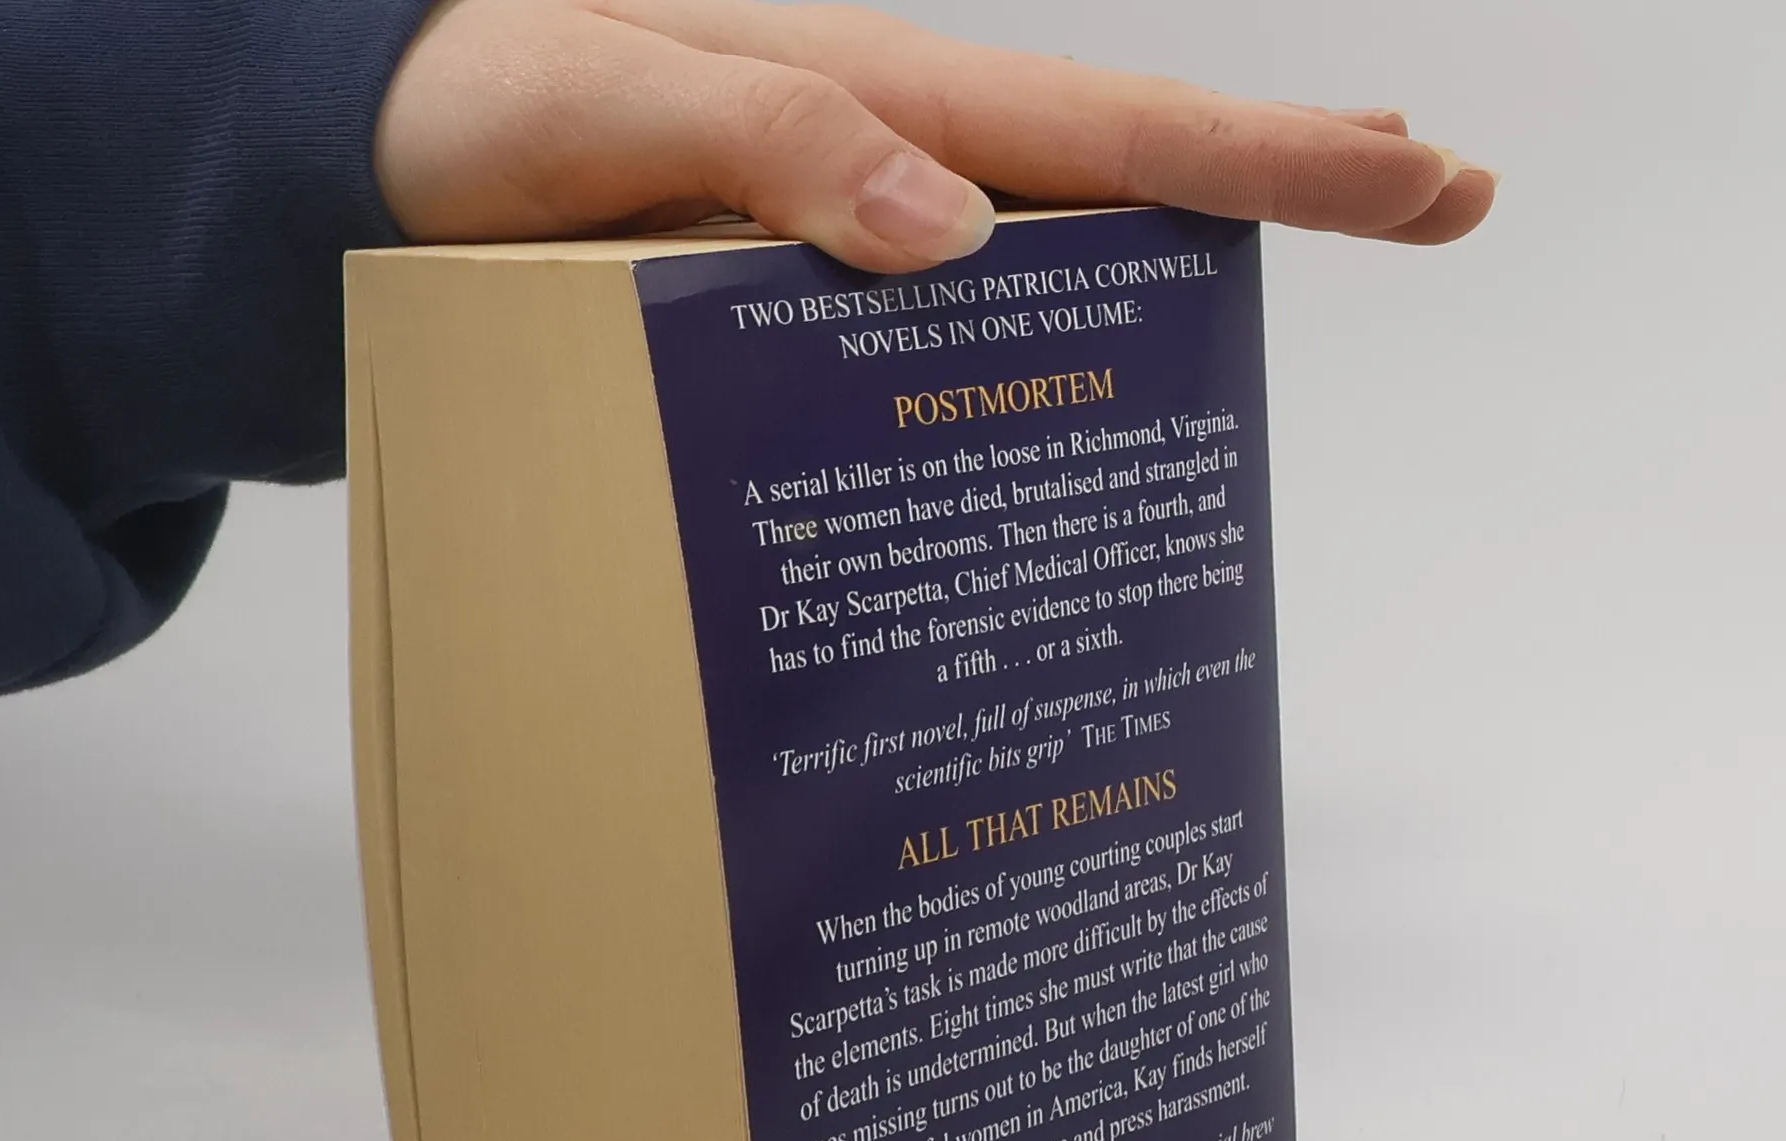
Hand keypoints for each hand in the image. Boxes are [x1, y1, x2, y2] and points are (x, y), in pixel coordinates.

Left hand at [376, 0, 1496, 271]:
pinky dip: (1052, 328)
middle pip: (1119, 165)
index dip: (1266, 158)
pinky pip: (958, 308)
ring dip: (1184, 259)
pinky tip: (1089, 372)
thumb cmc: (465, 112)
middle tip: (1439, 198)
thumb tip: (952, 231)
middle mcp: (886, 147)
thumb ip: (763, 138)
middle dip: (1279, 180)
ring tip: (1301, 272)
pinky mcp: (808, 279)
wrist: (375, 146)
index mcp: (866, 94)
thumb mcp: (593, 102)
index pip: (1104, 129)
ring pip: (1055, 237)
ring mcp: (855, 214)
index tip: (1414, 174)